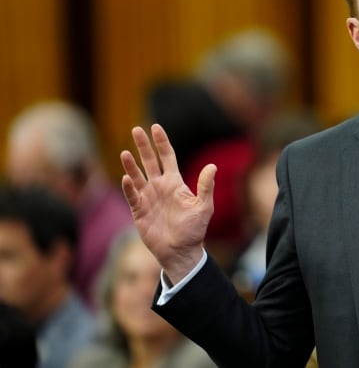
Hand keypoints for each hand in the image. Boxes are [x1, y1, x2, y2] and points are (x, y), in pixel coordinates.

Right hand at [119, 124, 215, 282]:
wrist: (181, 251)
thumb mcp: (203, 207)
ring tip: (126, 152)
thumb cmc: (194, 230)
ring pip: (137, 176)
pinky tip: (127, 178)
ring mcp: (148, 198)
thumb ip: (205, 187)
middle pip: (150, 161)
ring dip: (131, 165)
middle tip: (136, 129)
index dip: (161, 142)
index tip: (155, 127)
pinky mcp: (139, 211)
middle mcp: (160, 187)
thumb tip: (213, 166)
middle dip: (144, 146)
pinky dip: (129, 188)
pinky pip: (132, 196)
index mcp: (175, 183)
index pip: (167, 157)